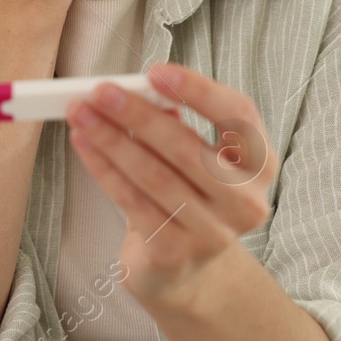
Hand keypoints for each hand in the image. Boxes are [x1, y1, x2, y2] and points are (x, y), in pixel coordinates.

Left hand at [65, 62, 276, 310]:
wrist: (183, 269)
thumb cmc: (187, 197)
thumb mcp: (191, 157)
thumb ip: (175, 125)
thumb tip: (136, 91)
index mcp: (259, 164)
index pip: (238, 115)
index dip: (198, 89)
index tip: (155, 71)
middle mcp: (244, 200)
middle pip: (187, 147)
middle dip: (137, 115)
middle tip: (101, 92)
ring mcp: (213, 232)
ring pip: (154, 175)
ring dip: (112, 140)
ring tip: (82, 115)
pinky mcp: (176, 253)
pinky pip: (132, 202)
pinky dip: (103, 169)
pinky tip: (84, 146)